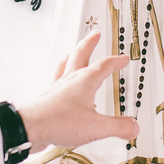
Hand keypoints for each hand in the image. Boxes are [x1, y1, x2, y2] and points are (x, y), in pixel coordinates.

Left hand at [19, 32, 136, 151]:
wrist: (31, 128)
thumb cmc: (59, 121)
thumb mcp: (97, 127)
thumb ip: (118, 126)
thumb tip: (133, 126)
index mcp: (84, 80)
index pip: (104, 65)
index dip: (115, 61)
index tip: (123, 58)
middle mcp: (70, 80)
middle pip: (80, 54)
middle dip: (89, 43)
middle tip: (95, 35)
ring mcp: (57, 87)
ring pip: (65, 64)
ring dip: (72, 55)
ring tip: (74, 51)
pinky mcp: (48, 98)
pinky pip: (56, 79)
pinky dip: (61, 74)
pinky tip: (62, 82)